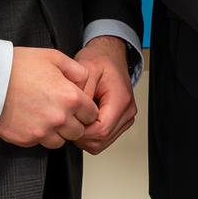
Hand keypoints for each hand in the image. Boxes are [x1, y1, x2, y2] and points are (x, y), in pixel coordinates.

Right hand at [0, 47, 97, 148]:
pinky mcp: (26, 139)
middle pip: (78, 131)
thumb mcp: (54, 57)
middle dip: (74, 123)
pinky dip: (39, 135)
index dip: (86, 110)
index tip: (78, 107)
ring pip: (60, 141)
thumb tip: (85, 83)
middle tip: (62, 112)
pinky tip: (31, 121)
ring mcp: (42, 131)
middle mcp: (60, 118)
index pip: (92, 114)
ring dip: (57, 132)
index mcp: (71, 98)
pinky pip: (40, 143)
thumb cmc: (19, 66)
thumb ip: (77, 70)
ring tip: (46, 117)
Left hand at [73, 36, 137, 153]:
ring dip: (85, 136)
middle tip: (70, 118)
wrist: (109, 56)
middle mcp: (127, 111)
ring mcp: (126, 118)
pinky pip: (103, 138)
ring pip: (102, 143)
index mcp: (121, 99)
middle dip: (81, 135)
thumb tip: (73, 116)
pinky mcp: (121, 121)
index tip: (70, 120)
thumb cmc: (99, 60)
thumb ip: (80, 95)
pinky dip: (90, 134)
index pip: (101, 130)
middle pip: (101, 140)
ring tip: (77, 117)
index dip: (81, 130)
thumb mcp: (85, 70)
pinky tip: (84, 120)